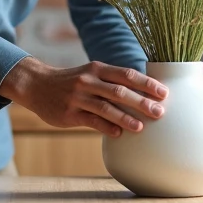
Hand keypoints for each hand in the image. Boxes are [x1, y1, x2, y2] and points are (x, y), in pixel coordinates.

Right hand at [0, 57, 167, 136]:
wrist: (37, 85)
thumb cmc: (73, 81)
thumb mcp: (91, 73)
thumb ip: (113, 81)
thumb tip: (145, 92)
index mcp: (98, 68)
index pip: (127, 74)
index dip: (147, 84)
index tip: (165, 93)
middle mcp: (89, 80)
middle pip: (120, 91)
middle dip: (141, 102)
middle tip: (160, 112)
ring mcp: (78, 97)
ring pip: (106, 107)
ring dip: (125, 118)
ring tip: (142, 127)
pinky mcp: (69, 113)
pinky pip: (91, 121)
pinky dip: (106, 127)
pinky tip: (119, 134)